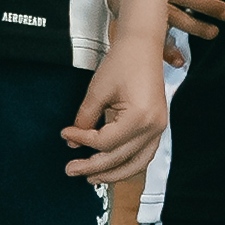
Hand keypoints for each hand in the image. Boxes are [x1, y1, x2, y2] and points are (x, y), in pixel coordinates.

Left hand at [61, 39, 170, 184]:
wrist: (143, 46)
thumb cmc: (122, 62)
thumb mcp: (97, 91)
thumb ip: (85, 119)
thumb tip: (73, 143)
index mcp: (140, 117)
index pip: (105, 142)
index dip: (82, 141)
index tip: (66, 133)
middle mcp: (153, 127)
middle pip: (119, 158)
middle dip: (93, 166)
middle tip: (70, 169)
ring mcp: (159, 129)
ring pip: (135, 164)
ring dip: (113, 173)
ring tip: (91, 177)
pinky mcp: (157, 127)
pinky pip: (144, 155)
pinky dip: (128, 165)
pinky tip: (112, 168)